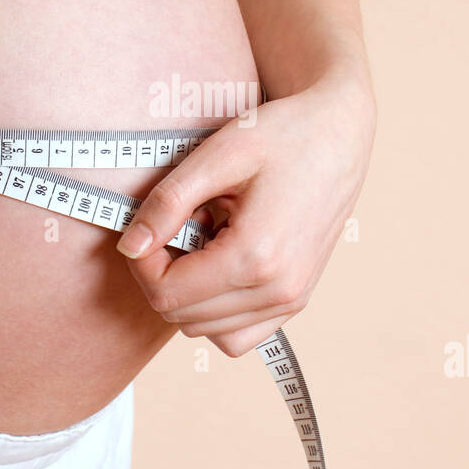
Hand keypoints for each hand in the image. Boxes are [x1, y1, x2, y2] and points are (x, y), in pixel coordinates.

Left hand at [118, 72, 374, 355]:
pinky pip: (239, 335)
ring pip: (206, 332)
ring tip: (204, 240)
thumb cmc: (283, 135)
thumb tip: (129, 247)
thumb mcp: (217, 156)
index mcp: (255, 257)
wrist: (339, 133)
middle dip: (162, 276)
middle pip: (182, 317)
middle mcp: (278, 290)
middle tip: (177, 226)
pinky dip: (215, 312)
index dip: (142, 263)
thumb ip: (167, 203)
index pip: (166, 294)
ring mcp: (292, 300)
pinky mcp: (297, 299)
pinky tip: (218, 265)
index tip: (148, 227)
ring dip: (188, 294)